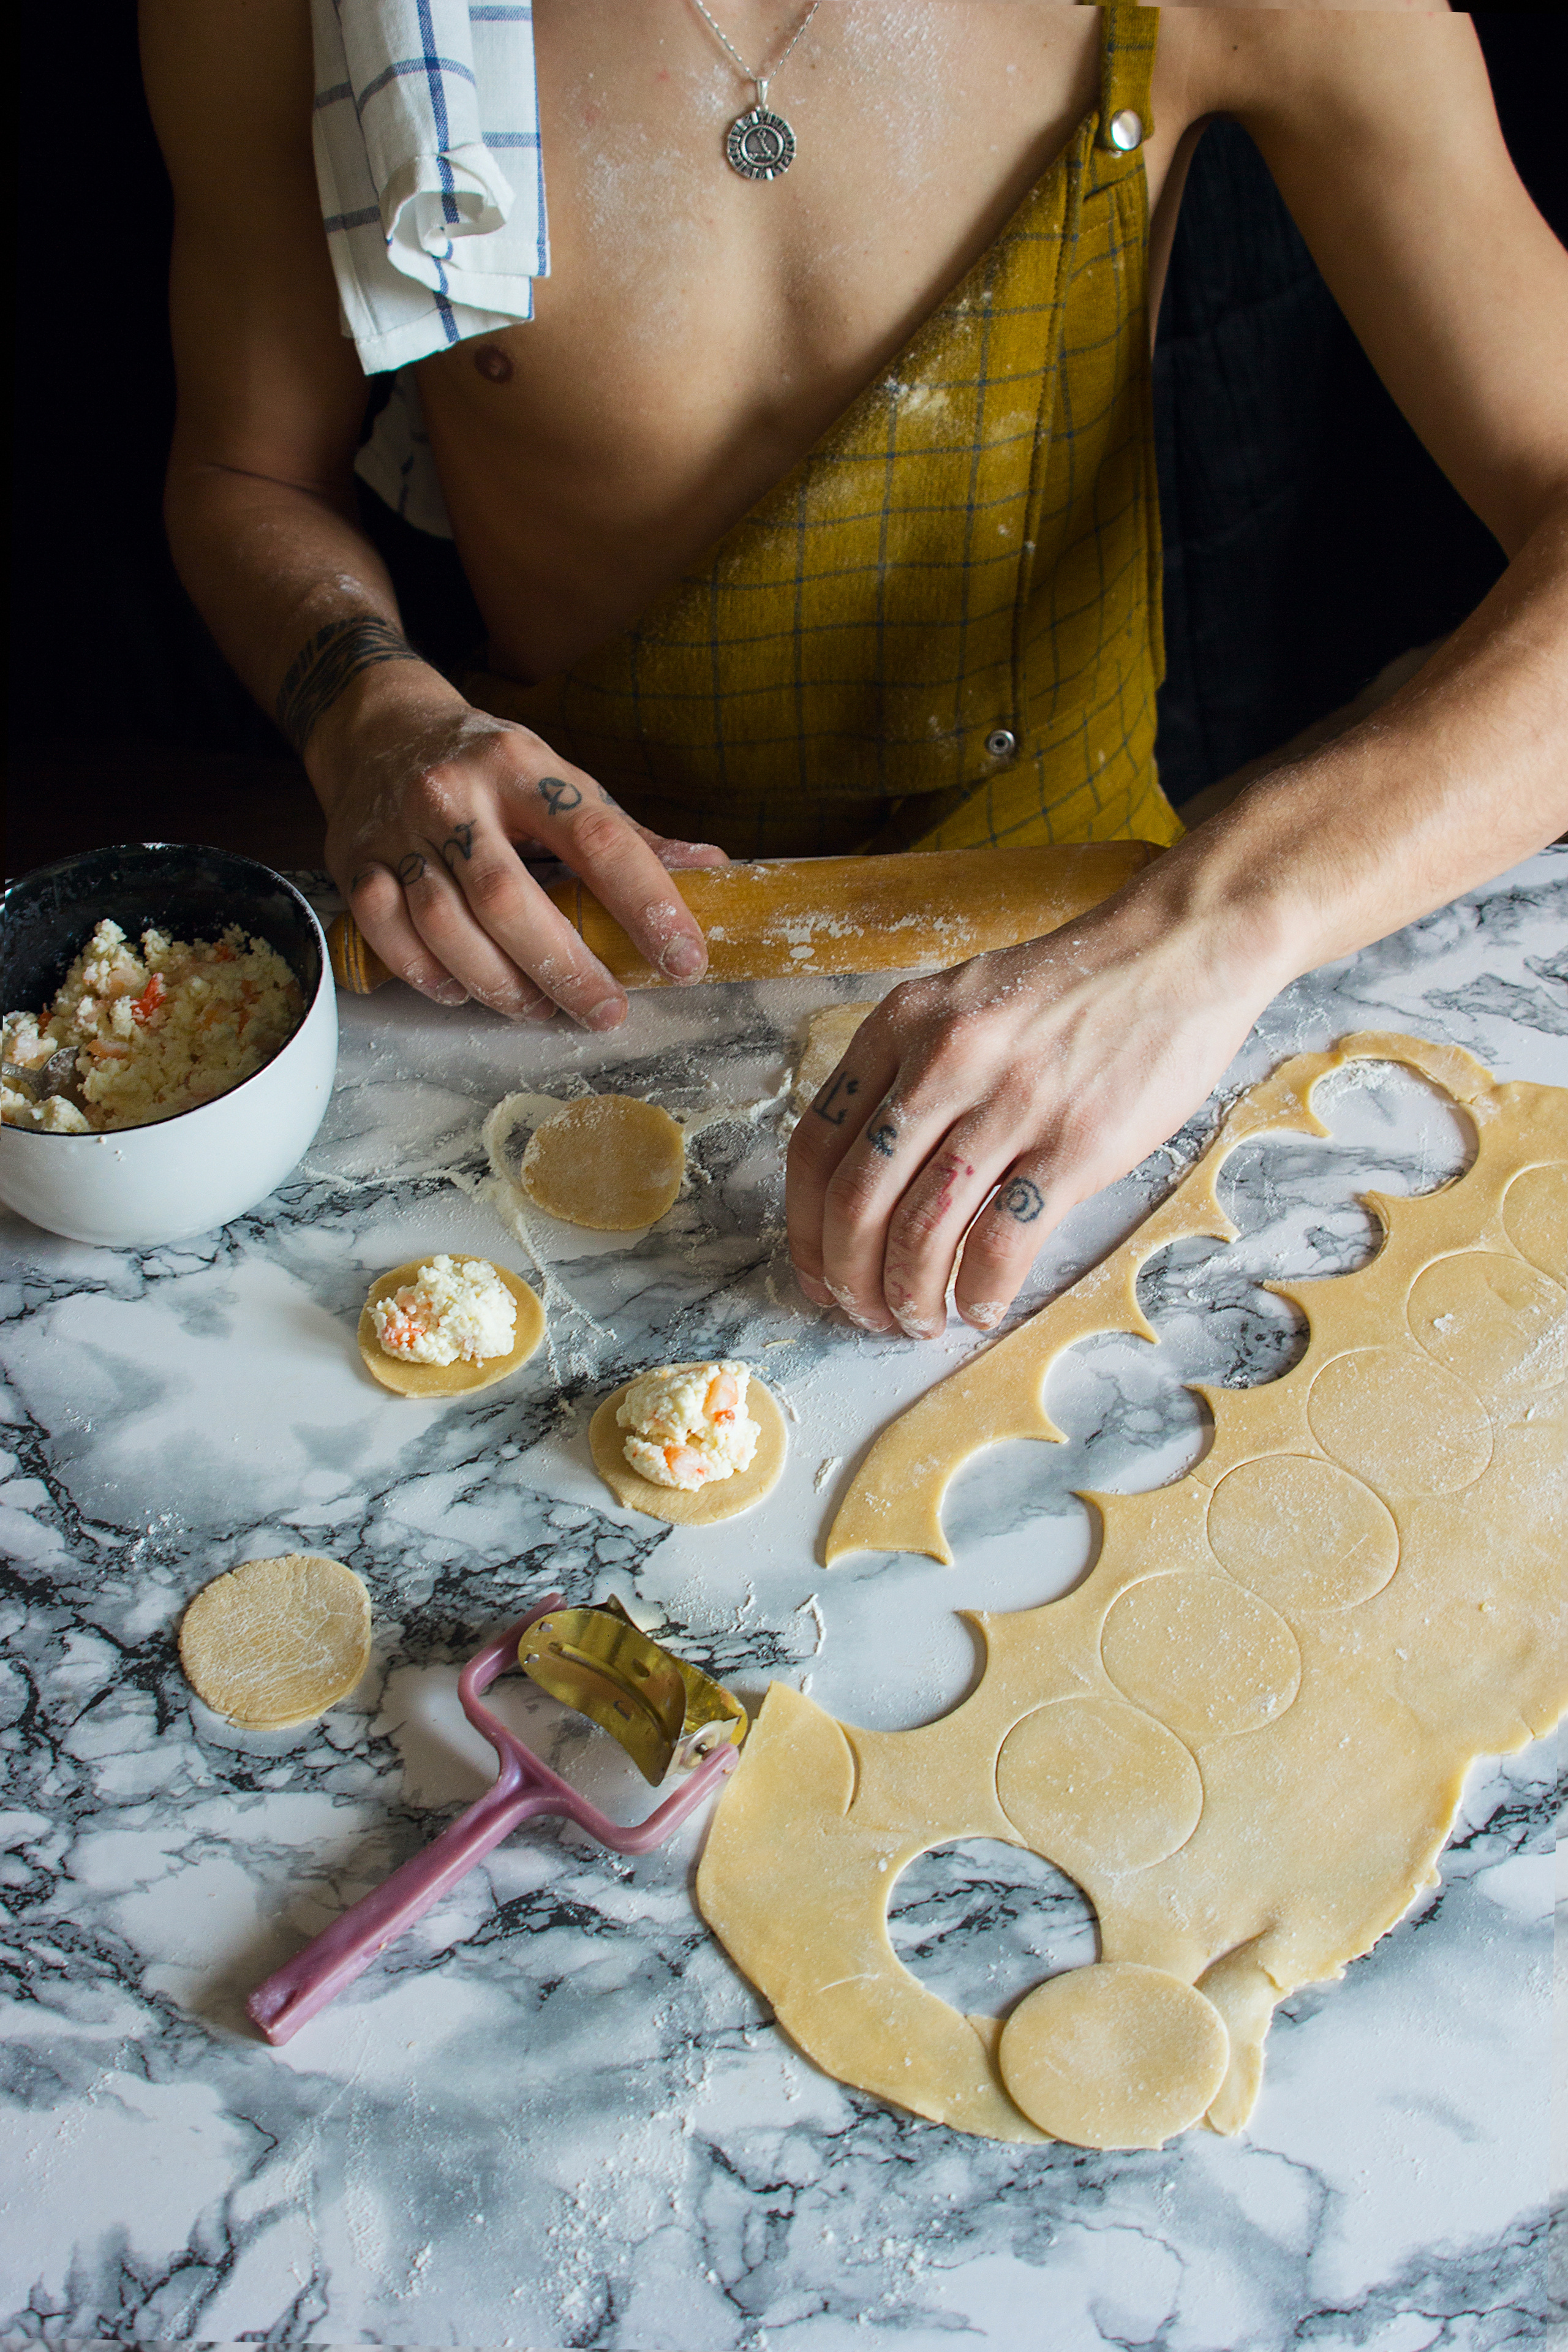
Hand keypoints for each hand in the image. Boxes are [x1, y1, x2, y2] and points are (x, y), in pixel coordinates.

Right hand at [319, 680, 726, 1023]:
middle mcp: (456, 794)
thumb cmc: (488, 766)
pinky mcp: (353, 861)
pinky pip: (387, 934)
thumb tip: (714, 870)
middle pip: (510, 900)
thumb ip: (627, 834)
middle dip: (566, 969)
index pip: (596, 838)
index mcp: (524, 766)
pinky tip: (464, 991)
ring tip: (542, 1009)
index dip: (645, 903)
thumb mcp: (559, 780)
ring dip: (500, 985)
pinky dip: (428, 975)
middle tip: (607, 1011)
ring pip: (446, 927)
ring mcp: (398, 829)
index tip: (683, 959)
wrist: (379, 725)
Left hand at [786, 886, 1288, 1338]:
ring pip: (921, 1230)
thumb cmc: (1073, 985)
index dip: (805, 1229)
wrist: (1177, 952)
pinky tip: (982, 1307)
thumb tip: (867, 1173)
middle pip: (857, 1200)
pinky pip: (1002, 1241)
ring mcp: (1009, 1104)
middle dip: (849, 1279)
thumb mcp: (963, 1001)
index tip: (816, 1271)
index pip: (816, 1146)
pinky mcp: (1074, 1144)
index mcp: (901, 1027)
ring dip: (910, 1296)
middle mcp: (942, 1063)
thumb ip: (909, 1070)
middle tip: (864, 1316)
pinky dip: (982, 1291)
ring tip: (919, 1323)